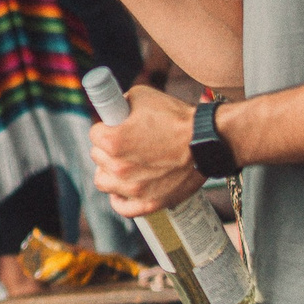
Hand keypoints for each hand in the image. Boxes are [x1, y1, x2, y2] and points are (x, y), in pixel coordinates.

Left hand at [92, 82, 204, 215]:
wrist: (208, 140)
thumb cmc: (178, 118)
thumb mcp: (143, 96)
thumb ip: (121, 103)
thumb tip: (113, 110)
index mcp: (113, 140)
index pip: (94, 134)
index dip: (106, 127)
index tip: (116, 127)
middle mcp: (119, 167)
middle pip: (97, 157)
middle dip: (108, 148)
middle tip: (126, 144)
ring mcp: (133, 188)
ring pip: (104, 181)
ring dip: (110, 172)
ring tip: (125, 165)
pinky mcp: (148, 203)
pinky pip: (122, 207)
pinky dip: (120, 199)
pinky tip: (124, 191)